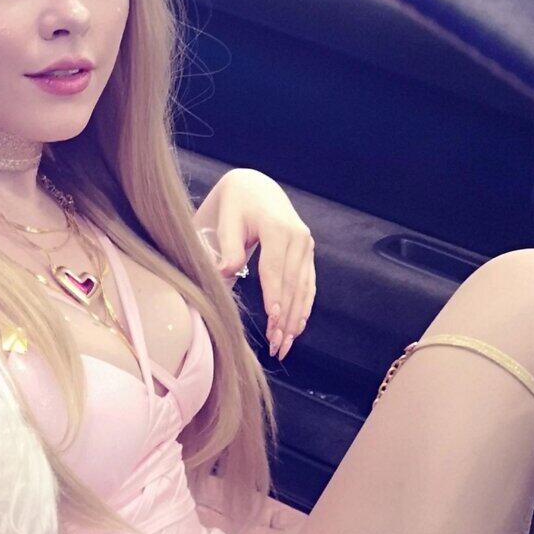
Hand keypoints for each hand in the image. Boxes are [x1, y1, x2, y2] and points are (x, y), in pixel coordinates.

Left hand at [197, 169, 315, 359]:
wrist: (256, 188)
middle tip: (276, 345)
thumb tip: (224, 274)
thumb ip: (228, 248)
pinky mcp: (307, 253)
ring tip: (285, 344)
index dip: (274, 295)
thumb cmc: (236, 204)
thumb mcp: (227, 220)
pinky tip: (298, 327)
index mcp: (277, 228)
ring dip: (295, 318)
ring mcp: (306, 246)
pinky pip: (308, 284)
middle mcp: (298, 237)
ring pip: (303, 288)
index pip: (275, 268)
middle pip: (292, 283)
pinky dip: (304, 307)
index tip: (272, 319)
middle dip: (285, 317)